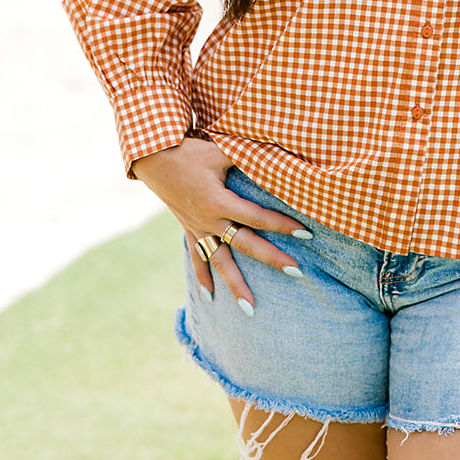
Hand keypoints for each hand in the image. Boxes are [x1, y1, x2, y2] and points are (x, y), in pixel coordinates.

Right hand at [132, 140, 309, 312]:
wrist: (153, 159)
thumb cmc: (190, 152)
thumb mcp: (220, 151)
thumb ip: (247, 157)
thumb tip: (277, 155)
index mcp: (218, 201)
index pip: (257, 217)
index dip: (281, 224)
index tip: (305, 233)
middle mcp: (209, 220)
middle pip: (245, 244)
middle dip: (271, 259)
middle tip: (296, 273)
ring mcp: (198, 228)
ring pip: (221, 262)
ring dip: (235, 285)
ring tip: (251, 308)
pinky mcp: (189, 230)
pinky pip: (197, 257)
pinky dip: (203, 276)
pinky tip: (210, 297)